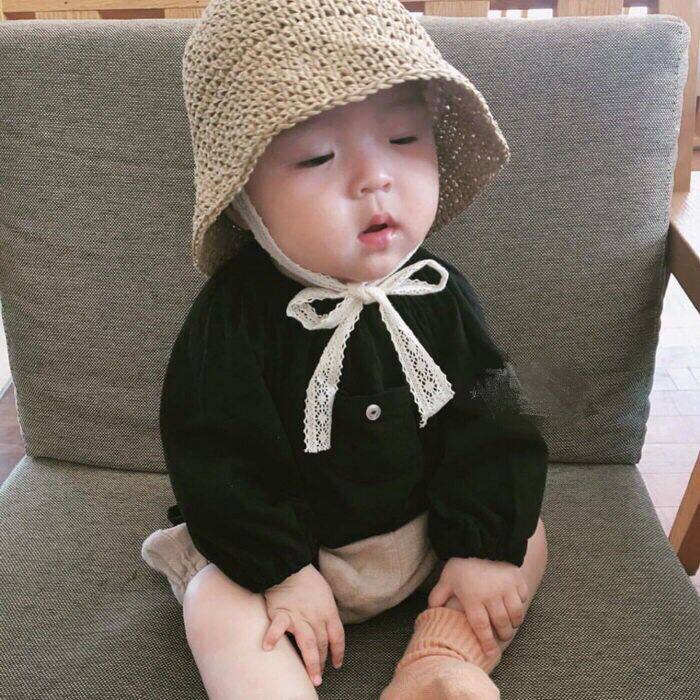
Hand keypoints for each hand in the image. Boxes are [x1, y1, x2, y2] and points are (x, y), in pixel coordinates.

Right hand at [261, 563, 344, 686]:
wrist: (291, 566)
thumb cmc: (309, 581)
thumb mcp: (326, 595)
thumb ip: (327, 614)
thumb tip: (328, 632)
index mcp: (329, 610)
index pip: (338, 636)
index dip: (339, 652)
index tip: (337, 663)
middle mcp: (316, 616)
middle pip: (322, 644)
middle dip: (322, 662)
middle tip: (319, 675)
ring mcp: (298, 616)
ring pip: (308, 643)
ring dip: (311, 662)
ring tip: (312, 676)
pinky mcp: (281, 613)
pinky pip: (277, 627)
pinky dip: (272, 637)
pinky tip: (267, 648)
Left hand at [427, 557, 528, 657]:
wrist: (480, 538)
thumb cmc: (462, 562)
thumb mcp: (447, 578)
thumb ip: (438, 596)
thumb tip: (430, 611)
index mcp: (473, 598)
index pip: (481, 627)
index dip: (487, 643)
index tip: (491, 654)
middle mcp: (492, 596)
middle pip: (501, 624)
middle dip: (502, 634)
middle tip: (501, 637)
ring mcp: (507, 588)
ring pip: (515, 614)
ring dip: (513, 622)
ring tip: (509, 624)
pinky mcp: (517, 579)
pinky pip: (523, 598)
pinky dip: (520, 603)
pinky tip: (514, 604)